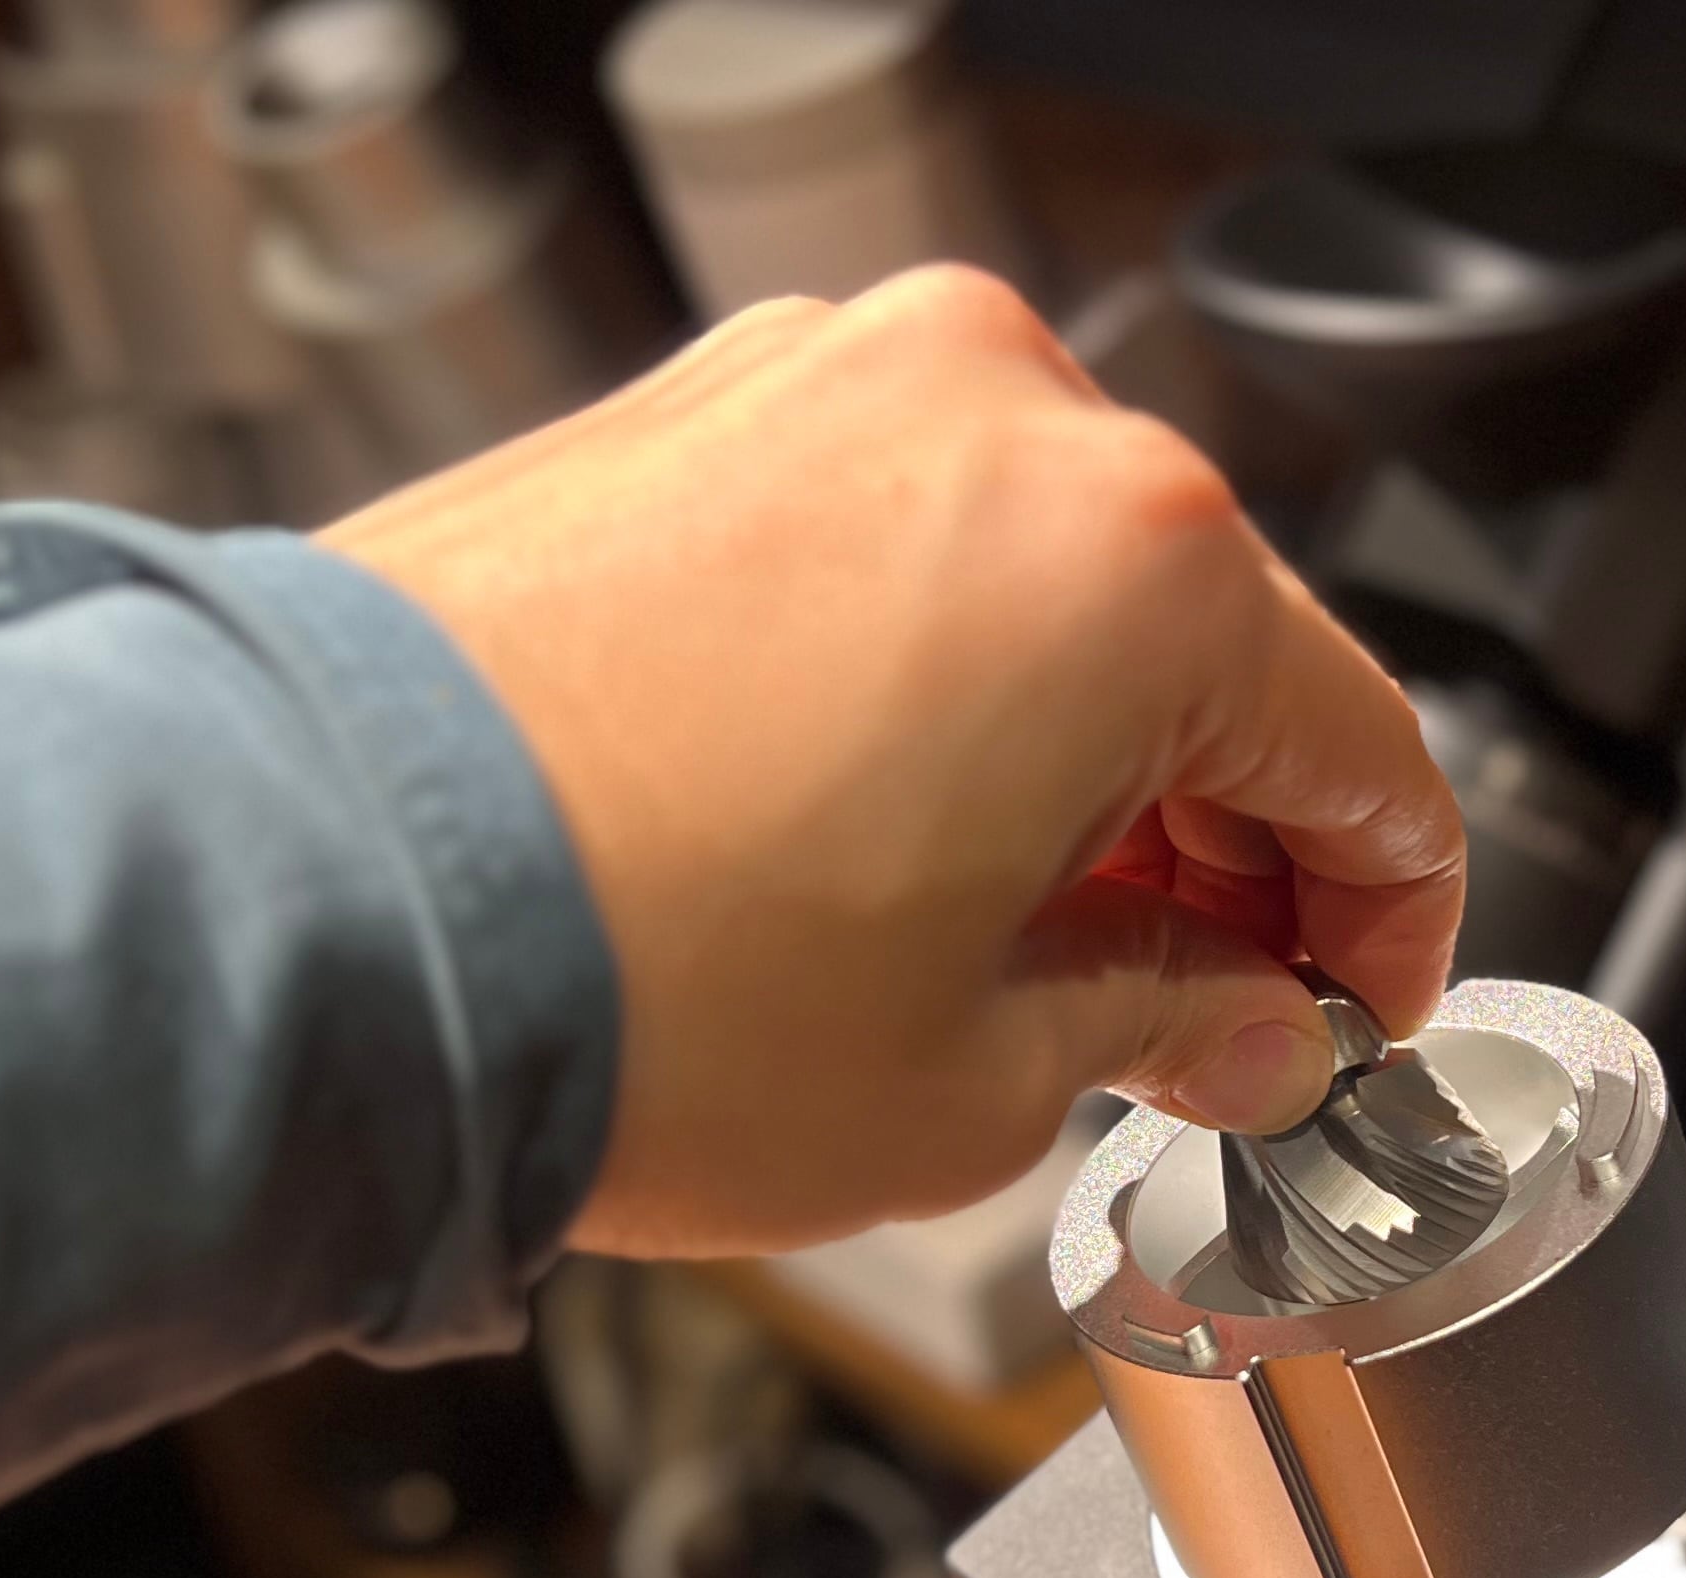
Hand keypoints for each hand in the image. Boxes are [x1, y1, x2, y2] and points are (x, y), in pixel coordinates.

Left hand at [323, 268, 1464, 1257]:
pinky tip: (888, 842)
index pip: (1376, 758)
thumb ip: (1170, 1027)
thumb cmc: (624, 989)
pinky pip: (897, 543)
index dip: (1392, 928)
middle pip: (1220, 650)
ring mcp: (825, 388)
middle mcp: (996, 416)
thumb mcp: (978, 1081)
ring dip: (1087, 761)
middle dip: (1234, 847)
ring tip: (1024, 945)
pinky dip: (940, 683)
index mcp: (1137, 564)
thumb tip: (1240, 1023)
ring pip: (1055, 584)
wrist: (293, 913)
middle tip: (1201, 1016)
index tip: (1350, 1018)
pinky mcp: (688, 414)